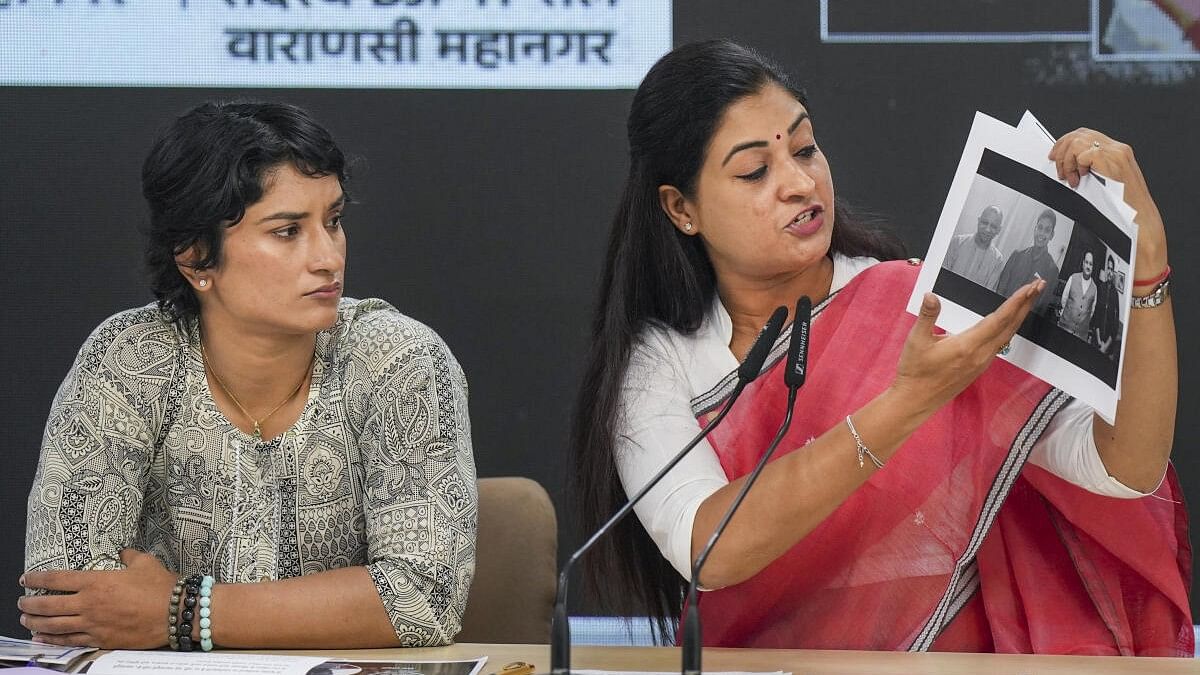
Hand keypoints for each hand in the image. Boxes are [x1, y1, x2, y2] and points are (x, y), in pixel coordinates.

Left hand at [18, 549, 176, 648]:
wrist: (175, 612)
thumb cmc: (160, 585)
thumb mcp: (144, 562)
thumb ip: (128, 556)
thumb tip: (122, 552)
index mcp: (97, 581)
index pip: (58, 579)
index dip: (38, 578)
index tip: (25, 579)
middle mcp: (89, 603)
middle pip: (49, 605)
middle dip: (30, 604)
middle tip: (21, 603)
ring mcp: (93, 624)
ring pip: (55, 625)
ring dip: (36, 622)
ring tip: (26, 620)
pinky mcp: (101, 639)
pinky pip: (70, 641)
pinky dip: (52, 639)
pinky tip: (41, 638)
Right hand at [889, 281, 1043, 417]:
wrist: (916, 400)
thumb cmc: (915, 371)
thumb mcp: (916, 340)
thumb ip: (927, 316)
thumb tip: (931, 296)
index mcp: (967, 345)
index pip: (998, 319)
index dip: (1016, 302)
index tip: (1029, 288)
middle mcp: (980, 354)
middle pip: (1010, 326)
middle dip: (1025, 304)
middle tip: (1038, 285)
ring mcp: (982, 362)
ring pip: (1008, 335)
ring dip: (1019, 316)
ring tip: (1028, 300)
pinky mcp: (979, 366)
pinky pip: (1001, 344)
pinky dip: (1010, 328)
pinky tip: (1010, 323)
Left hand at [1048, 128, 1166, 275]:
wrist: (1140, 219)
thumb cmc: (1122, 207)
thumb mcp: (1105, 183)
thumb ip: (1093, 169)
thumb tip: (1068, 166)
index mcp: (1118, 152)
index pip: (1086, 135)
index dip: (1066, 142)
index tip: (1055, 156)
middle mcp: (1118, 149)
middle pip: (1079, 133)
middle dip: (1061, 149)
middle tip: (1057, 168)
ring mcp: (1115, 153)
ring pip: (1077, 141)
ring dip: (1066, 161)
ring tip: (1070, 178)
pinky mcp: (1111, 160)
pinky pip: (1082, 154)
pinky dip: (1074, 167)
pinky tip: (1078, 181)